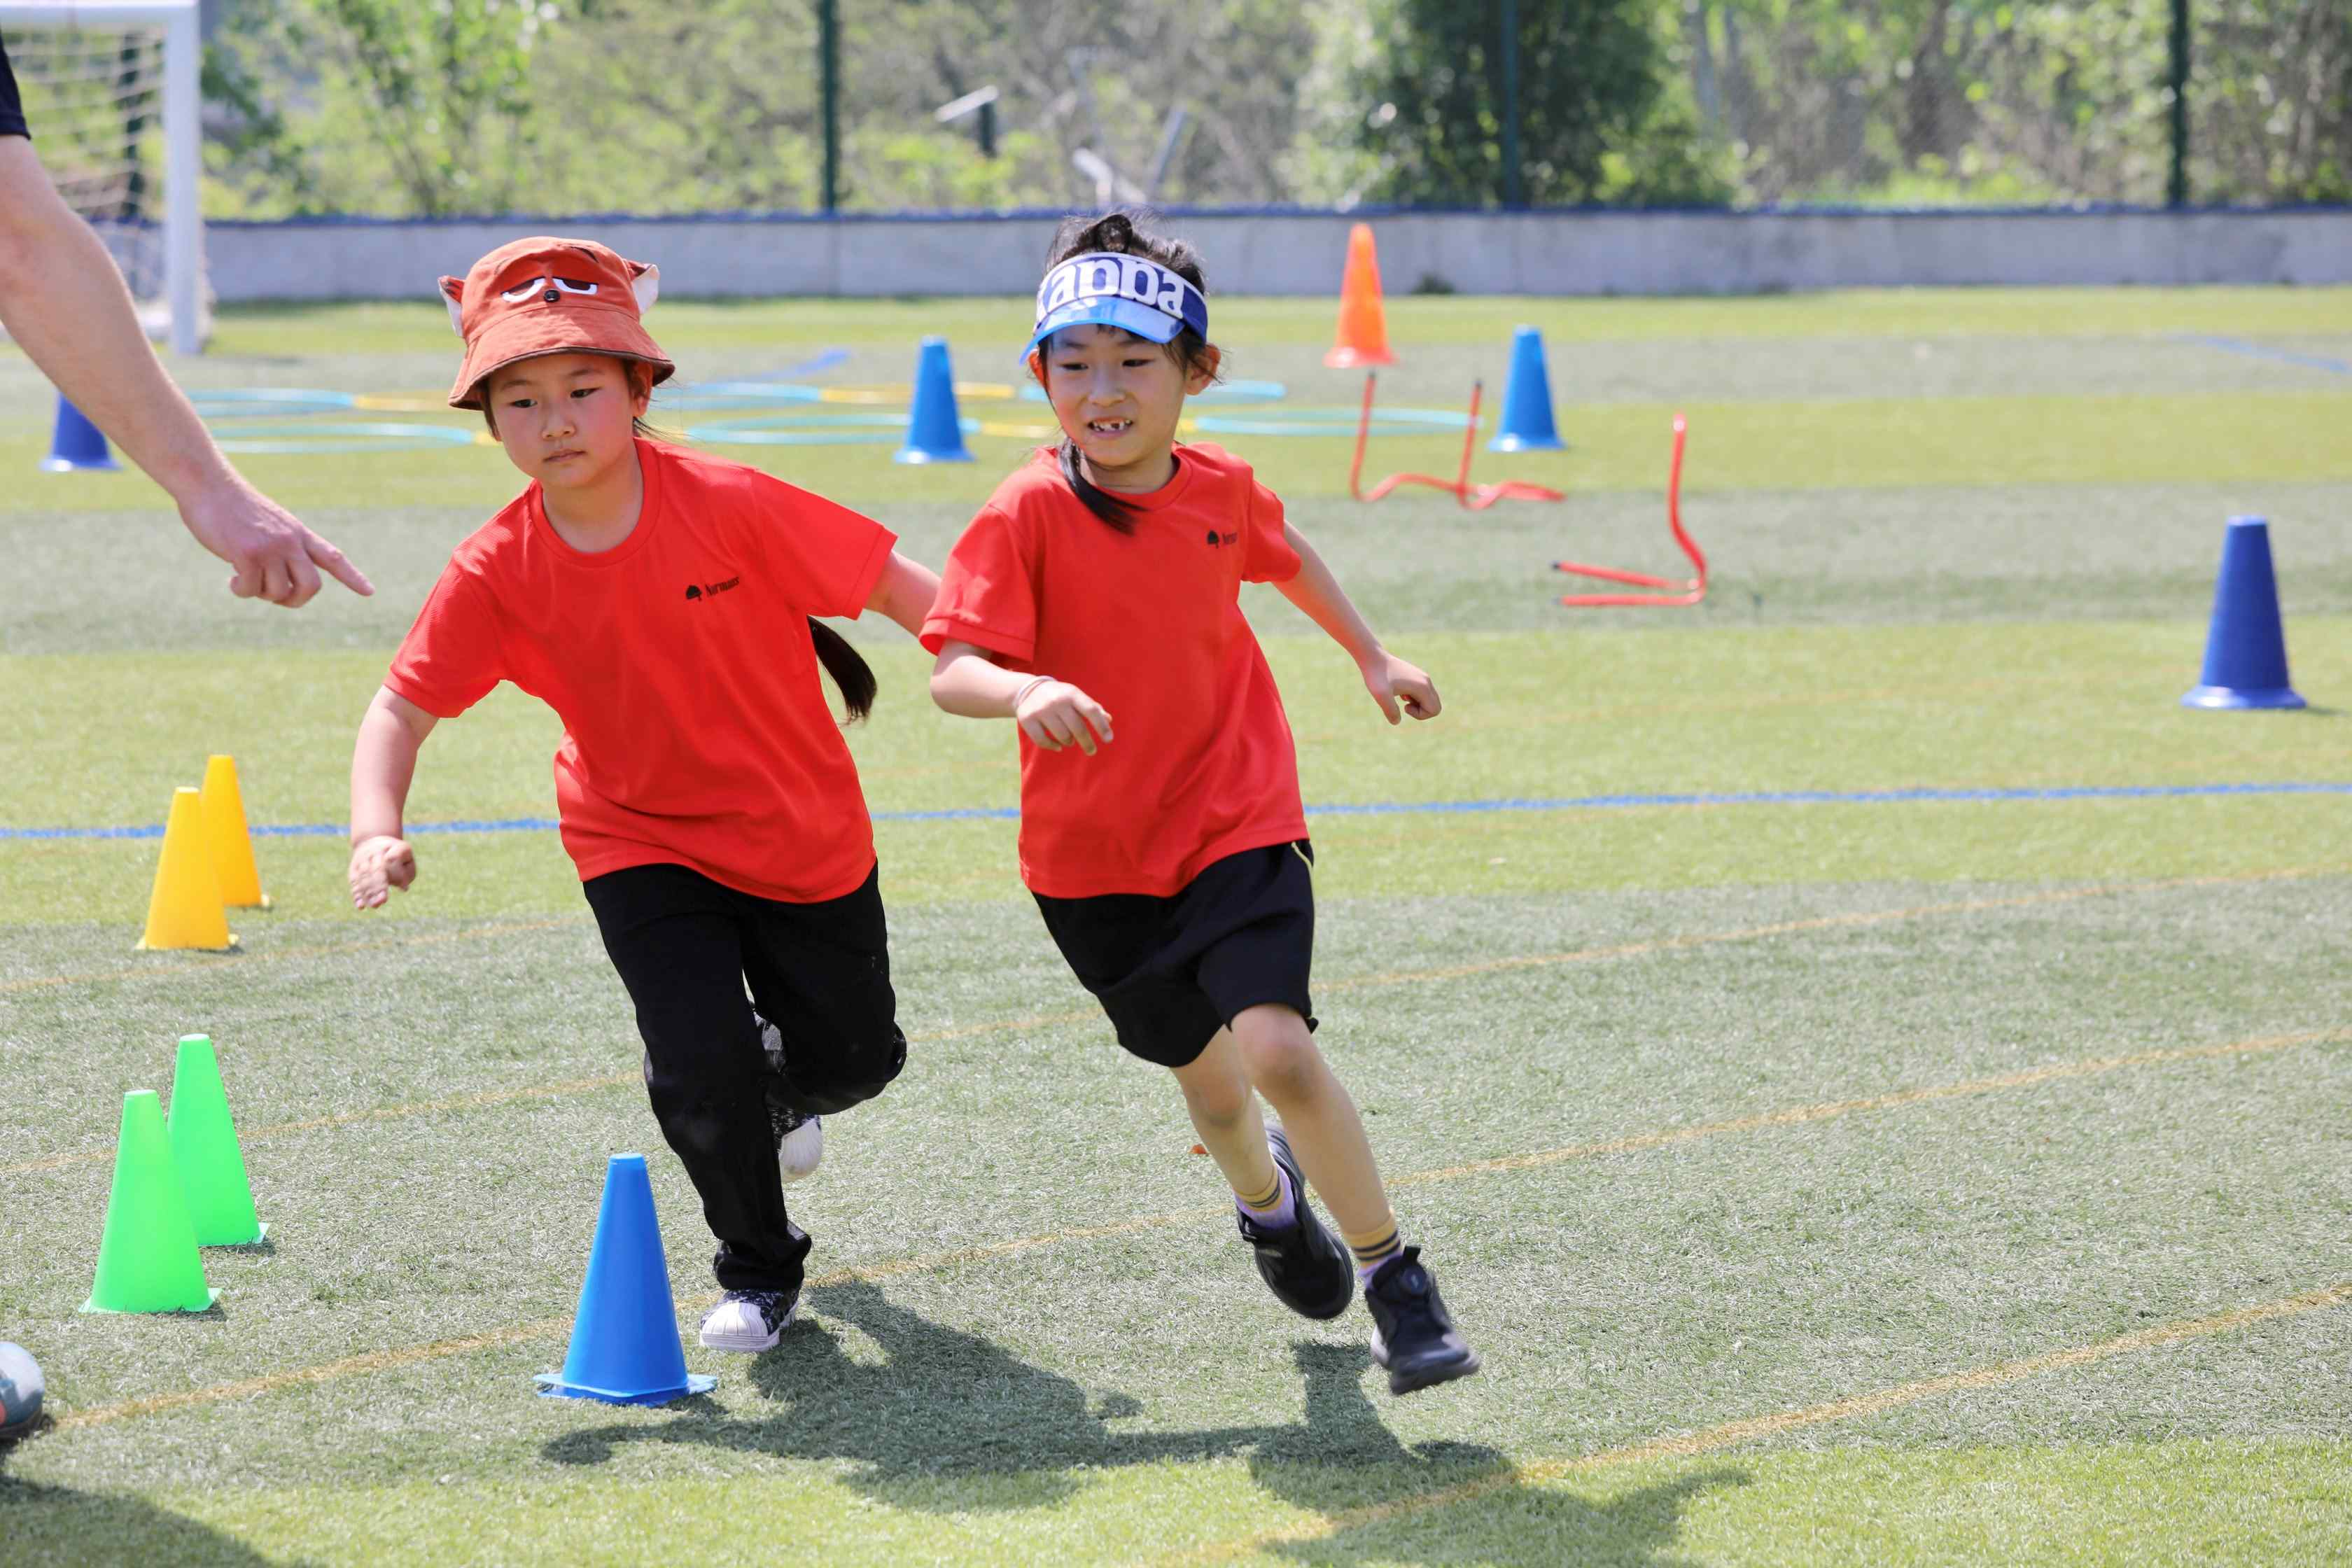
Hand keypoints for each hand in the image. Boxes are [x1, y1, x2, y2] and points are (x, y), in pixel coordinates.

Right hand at [179, 476, 373, 607]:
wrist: (208, 483)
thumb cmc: (234, 505)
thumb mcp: (270, 522)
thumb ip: (284, 545)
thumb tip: (285, 579)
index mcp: (299, 533)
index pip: (333, 557)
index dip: (352, 577)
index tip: (370, 592)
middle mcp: (290, 541)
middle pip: (311, 586)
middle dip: (294, 600)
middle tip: (273, 596)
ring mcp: (270, 547)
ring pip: (279, 592)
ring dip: (261, 594)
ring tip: (245, 579)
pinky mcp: (247, 553)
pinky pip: (251, 590)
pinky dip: (241, 590)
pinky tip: (232, 578)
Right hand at [349, 835, 415, 909]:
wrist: (371, 840)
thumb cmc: (394, 853)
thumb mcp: (406, 854)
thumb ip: (407, 870)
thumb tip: (403, 888)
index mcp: (390, 847)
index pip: (393, 860)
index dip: (398, 874)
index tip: (404, 888)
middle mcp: (374, 853)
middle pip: (376, 870)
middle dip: (379, 886)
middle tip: (383, 900)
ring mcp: (361, 861)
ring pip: (364, 877)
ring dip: (369, 893)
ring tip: (376, 905)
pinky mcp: (353, 870)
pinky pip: (354, 883)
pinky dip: (357, 895)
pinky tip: (361, 906)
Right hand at [1015, 679, 1113, 754]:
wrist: (1029, 690)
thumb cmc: (1061, 696)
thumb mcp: (1076, 697)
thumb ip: (1093, 708)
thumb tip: (1108, 720)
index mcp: (1072, 694)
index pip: (1091, 711)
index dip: (1101, 726)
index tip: (1108, 740)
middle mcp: (1056, 701)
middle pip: (1078, 728)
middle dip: (1087, 743)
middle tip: (1091, 751)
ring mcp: (1041, 710)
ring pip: (1062, 737)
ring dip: (1069, 741)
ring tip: (1070, 739)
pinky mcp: (1027, 720)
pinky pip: (1043, 741)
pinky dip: (1053, 746)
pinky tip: (1058, 746)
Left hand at [1362, 653, 1440, 724]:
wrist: (1373, 657)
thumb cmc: (1376, 676)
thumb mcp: (1381, 696)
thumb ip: (1390, 710)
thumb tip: (1396, 721)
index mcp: (1422, 686)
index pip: (1434, 710)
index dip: (1420, 715)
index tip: (1404, 708)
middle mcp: (1426, 681)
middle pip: (1435, 705)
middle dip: (1421, 712)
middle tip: (1405, 706)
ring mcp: (1422, 677)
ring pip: (1429, 699)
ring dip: (1417, 705)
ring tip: (1401, 697)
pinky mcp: (1416, 676)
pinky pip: (1423, 693)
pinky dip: (1414, 698)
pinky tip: (1400, 692)